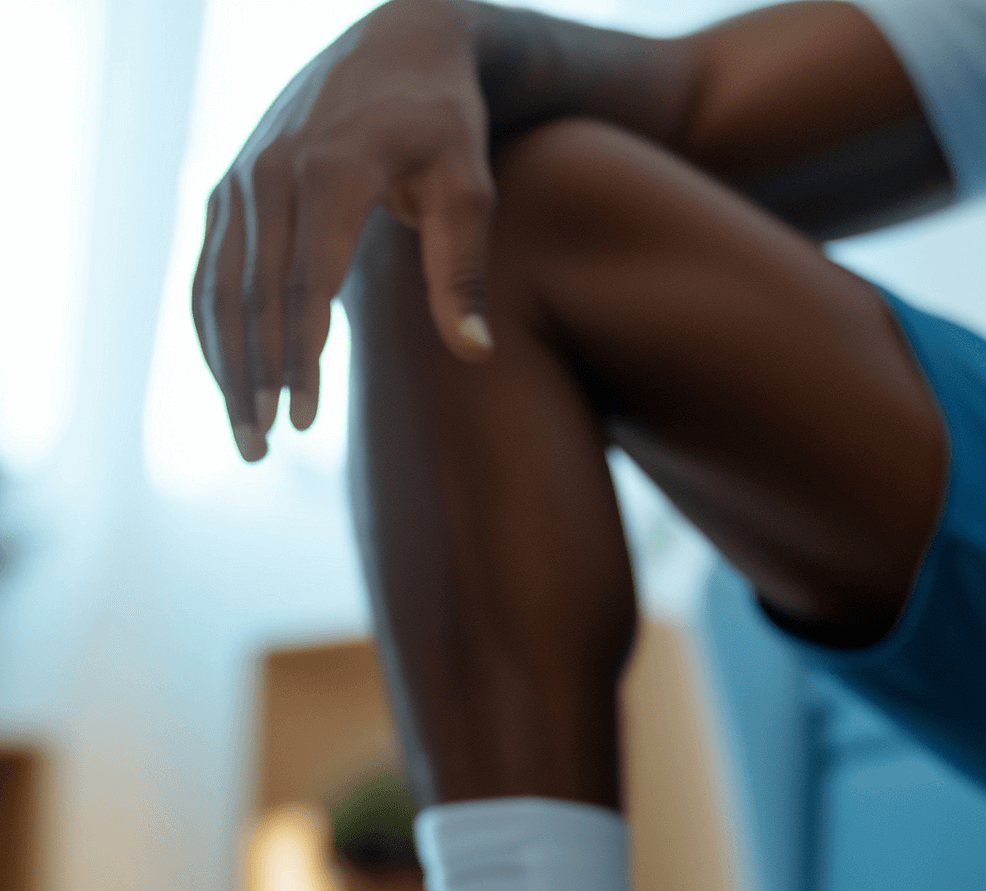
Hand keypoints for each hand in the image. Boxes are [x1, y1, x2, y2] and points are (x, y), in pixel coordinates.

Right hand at [194, 0, 495, 460]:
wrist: (398, 45)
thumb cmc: (446, 123)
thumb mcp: (470, 186)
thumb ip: (465, 270)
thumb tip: (475, 354)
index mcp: (331, 170)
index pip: (306, 283)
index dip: (301, 357)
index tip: (306, 421)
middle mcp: (271, 170)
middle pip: (251, 294)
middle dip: (253, 378)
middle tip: (260, 450)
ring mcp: (242, 176)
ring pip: (217, 286)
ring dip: (224, 365)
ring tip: (244, 435)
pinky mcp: (230, 186)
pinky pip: (208, 268)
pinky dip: (213, 329)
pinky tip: (229, 382)